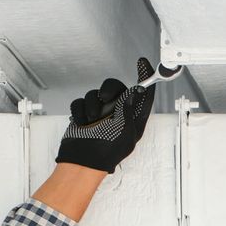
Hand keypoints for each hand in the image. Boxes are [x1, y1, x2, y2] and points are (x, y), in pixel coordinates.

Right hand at [55, 57, 156, 172]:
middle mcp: (118, 113)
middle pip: (116, 88)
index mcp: (133, 119)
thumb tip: (133, 93)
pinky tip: (82, 123)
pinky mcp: (85, 114)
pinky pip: (81, 101)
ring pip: (96, 94)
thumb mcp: (125, 132)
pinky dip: (80, 111)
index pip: (143, 94)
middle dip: (109, 89)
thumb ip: (129, 109)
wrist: (82, 162)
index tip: (143, 64)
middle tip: (105, 97)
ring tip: (92, 121)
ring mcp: (101, 113)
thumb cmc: (106, 153)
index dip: (145, 77)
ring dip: (92, 105)